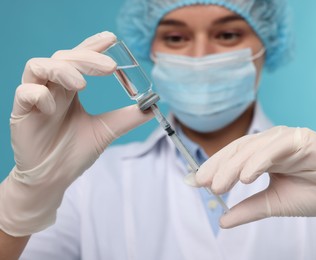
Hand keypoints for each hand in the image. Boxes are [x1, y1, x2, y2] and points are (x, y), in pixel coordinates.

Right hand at [0, 32, 152, 235]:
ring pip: (38, 66)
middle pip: (63, 58)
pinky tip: (53, 109)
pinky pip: (24, 92)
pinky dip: (40, 95)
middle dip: (86, 58)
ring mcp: (35, 99)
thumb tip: (153, 106)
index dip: (92, 46)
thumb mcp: (107, 130)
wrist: (54, 178)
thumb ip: (128, 117)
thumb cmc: (75, 152)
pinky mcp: (21, 113)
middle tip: (109, 68)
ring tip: (82, 85)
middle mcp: (53, 88)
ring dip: (62, 70)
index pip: (79, 58)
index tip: (111, 40)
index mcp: (70, 89)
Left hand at [196, 126, 315, 233]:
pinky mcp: (299, 138)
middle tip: (204, 185)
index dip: (214, 167)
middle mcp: (269, 143)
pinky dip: (258, 161)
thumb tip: (222, 220)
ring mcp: (284, 138)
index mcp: (261, 154)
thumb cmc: (310, 194)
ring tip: (220, 185)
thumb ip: (247, 209)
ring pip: (252, 148)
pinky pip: (274, 148)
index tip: (196, 182)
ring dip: (234, 166)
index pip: (232, 157)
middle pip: (238, 151)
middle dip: (219, 167)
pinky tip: (246, 176)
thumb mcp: (272, 204)